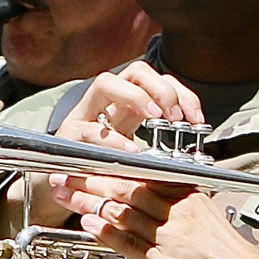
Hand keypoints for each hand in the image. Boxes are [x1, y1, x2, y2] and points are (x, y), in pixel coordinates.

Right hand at [0, 63, 204, 235]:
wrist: (61, 188)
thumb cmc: (102, 168)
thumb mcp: (137, 150)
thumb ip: (158, 140)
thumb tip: (192, 138)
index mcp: (128, 103)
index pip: (158, 79)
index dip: (182, 93)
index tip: (197, 119)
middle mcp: (106, 101)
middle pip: (136, 70)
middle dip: (161, 88)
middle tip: (175, 116)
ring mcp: (85, 113)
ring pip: (106, 82)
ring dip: (136, 97)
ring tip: (156, 119)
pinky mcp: (69, 135)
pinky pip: (90, 129)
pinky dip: (112, 139)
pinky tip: (131, 151)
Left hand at [49, 173, 258, 258]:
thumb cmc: (228, 256)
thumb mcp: (207, 215)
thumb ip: (180, 202)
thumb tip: (153, 192)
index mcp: (187, 195)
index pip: (143, 172)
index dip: (113, 163)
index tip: (91, 157)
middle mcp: (176, 211)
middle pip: (126, 187)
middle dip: (90, 178)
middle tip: (65, 171)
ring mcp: (168, 236)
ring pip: (120, 211)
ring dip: (88, 201)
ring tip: (66, 194)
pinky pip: (127, 241)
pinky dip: (105, 230)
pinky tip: (88, 224)